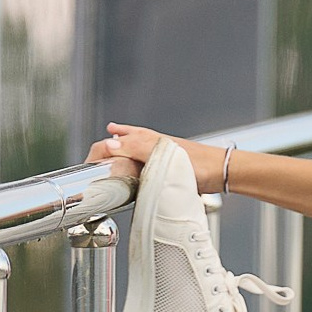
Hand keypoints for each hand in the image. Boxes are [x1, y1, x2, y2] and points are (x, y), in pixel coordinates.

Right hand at [85, 123, 226, 192]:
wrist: (225, 171)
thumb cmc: (200, 166)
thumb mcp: (164, 158)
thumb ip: (137, 149)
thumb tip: (110, 144)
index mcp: (147, 140)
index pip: (111, 144)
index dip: (96, 155)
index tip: (86, 170)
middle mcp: (151, 143)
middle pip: (118, 143)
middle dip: (102, 151)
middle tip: (89, 165)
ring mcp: (160, 151)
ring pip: (130, 147)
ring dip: (116, 150)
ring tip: (102, 155)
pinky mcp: (168, 160)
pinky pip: (144, 155)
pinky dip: (133, 154)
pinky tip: (133, 160)